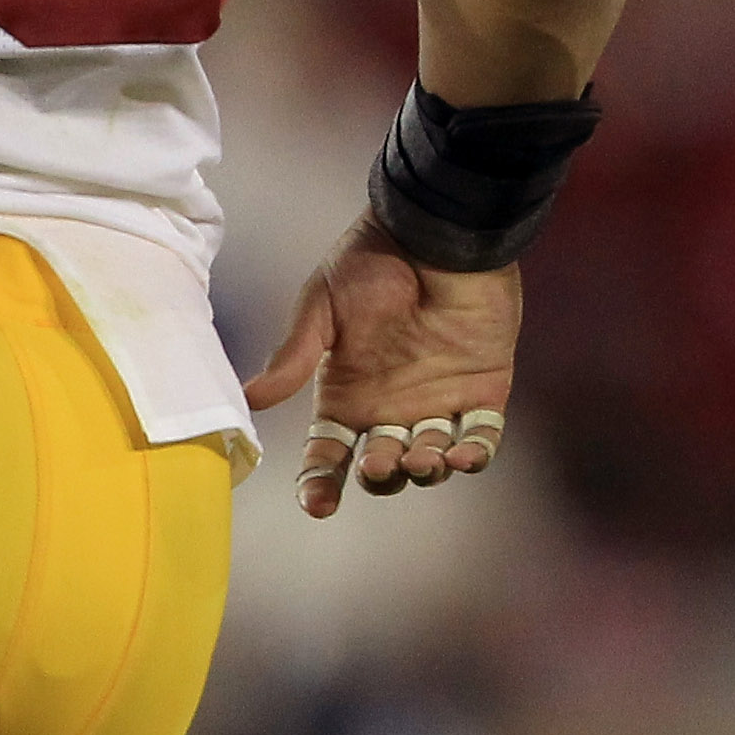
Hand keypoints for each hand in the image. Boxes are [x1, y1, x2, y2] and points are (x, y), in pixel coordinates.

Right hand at [241, 220, 518, 519]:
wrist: (436, 230)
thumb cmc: (371, 261)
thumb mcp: (321, 307)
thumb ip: (294, 356)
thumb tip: (250, 399)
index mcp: (345, 396)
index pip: (328, 456)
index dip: (320, 484)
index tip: (319, 505)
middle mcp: (389, 408)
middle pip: (382, 466)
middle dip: (380, 474)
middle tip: (379, 462)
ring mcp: (438, 402)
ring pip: (429, 458)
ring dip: (424, 469)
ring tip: (421, 458)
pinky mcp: (485, 389)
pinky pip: (482, 436)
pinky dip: (474, 455)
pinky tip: (463, 457)